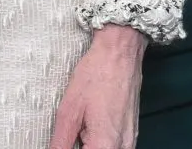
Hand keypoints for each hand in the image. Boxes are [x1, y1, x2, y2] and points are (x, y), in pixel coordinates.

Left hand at [49, 23, 146, 148]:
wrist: (120, 53)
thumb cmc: (98, 74)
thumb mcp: (69, 110)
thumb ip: (61, 140)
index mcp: (106, 144)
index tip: (64, 142)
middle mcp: (123, 146)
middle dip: (81, 146)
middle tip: (73, 131)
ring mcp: (129, 141)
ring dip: (89, 145)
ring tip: (81, 128)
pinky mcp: (131, 134)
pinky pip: (114, 147)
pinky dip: (100, 142)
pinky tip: (90, 127)